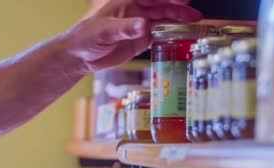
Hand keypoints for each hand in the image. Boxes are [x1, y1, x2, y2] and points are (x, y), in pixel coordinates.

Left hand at [64, 0, 202, 71]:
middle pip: (162, 7)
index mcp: (127, 1)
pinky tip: (182, 36)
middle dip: (180, 9)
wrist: (79, 56)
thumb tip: (144, 25)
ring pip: (164, 20)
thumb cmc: (85, 37)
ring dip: (179, 21)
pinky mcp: (141, 39)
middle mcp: (136, 10)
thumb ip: (126, 28)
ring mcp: (140, 25)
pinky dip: (171, 35)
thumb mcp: (105, 31)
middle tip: (195, 14)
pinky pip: (160, 34)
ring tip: (195, 23)